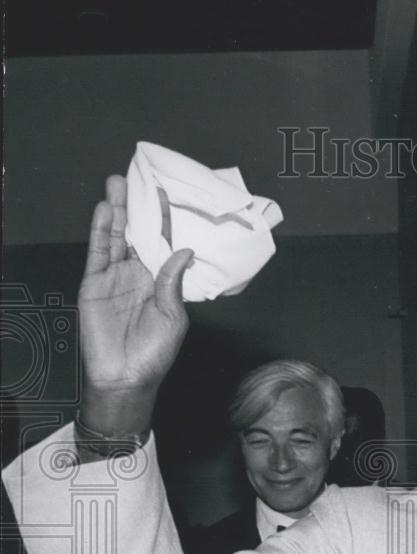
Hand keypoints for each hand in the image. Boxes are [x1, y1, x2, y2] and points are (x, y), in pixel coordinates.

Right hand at [78, 175, 192, 432]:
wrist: (125, 376)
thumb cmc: (154, 353)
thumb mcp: (173, 317)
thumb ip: (173, 282)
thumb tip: (184, 251)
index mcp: (160, 280)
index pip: (162, 243)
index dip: (164, 220)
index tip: (167, 194)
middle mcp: (137, 273)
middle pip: (136, 233)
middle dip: (136, 207)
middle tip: (137, 177)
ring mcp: (114, 276)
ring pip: (115, 236)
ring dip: (116, 211)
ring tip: (117, 184)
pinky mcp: (94, 283)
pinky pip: (97, 252)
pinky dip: (100, 230)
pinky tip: (104, 210)